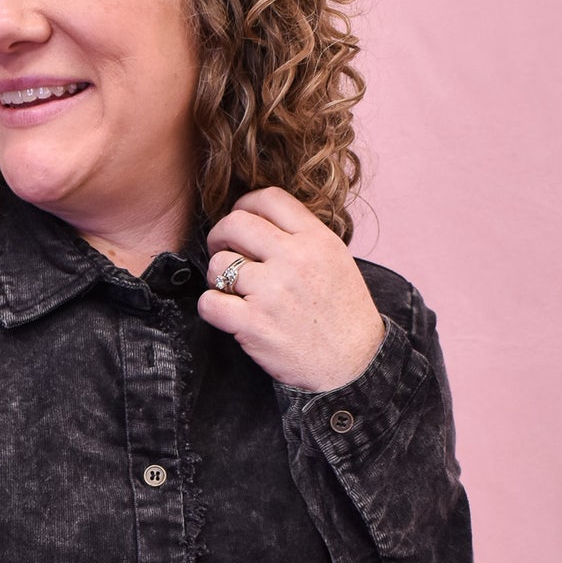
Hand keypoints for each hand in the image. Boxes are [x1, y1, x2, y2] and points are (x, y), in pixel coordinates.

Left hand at [197, 186, 385, 393]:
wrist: (352, 364)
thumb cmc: (342, 313)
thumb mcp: (335, 260)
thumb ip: (301, 237)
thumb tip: (258, 221)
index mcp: (316, 239)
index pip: (268, 198)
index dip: (244, 205)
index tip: (240, 224)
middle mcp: (294, 260)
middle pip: (235, 223)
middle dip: (220, 236)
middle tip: (222, 252)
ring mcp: (272, 292)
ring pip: (219, 264)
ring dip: (218, 278)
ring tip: (233, 291)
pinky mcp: (254, 324)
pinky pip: (209, 302)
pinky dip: (211, 307)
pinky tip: (227, 313)